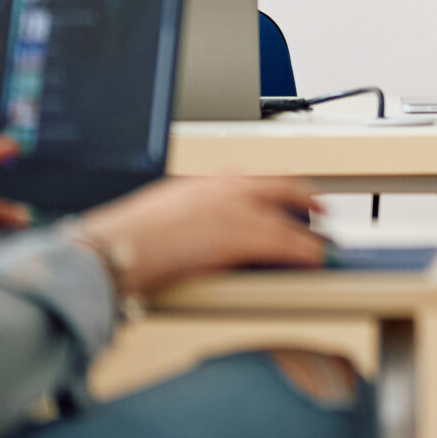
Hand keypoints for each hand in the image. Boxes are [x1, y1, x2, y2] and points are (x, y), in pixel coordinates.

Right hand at [75, 174, 326, 297]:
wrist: (114, 249)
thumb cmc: (126, 238)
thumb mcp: (163, 211)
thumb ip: (192, 213)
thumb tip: (204, 229)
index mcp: (207, 181)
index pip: (256, 178)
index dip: (280, 187)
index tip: (292, 193)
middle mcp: (226, 189)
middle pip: (282, 187)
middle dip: (307, 199)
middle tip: (323, 211)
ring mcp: (236, 211)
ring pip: (287, 220)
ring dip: (308, 235)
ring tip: (322, 246)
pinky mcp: (240, 238)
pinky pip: (284, 244)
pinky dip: (303, 251)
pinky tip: (313, 259)